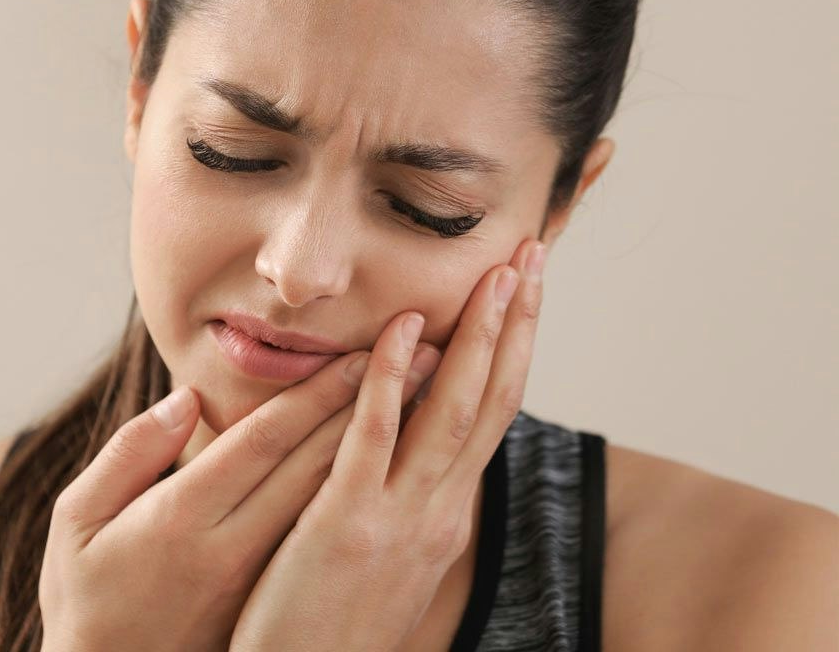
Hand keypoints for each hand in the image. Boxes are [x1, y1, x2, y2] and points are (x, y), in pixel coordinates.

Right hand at [37, 330, 440, 651]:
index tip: (360, 353)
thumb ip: (129, 456)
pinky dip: (366, 486)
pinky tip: (396, 455)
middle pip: (316, 465)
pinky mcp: (273, 597)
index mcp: (183, 520)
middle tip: (424, 356)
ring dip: (385, 441)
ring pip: (334, 497)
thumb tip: (183, 399)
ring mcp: (260, 577)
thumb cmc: (89, 600)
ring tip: (427, 393)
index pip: (264, 442)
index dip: (316, 395)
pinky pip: (329, 532)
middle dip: (372, 405)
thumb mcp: (78, 525)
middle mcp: (233, 547)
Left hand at [228, 238, 546, 651]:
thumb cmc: (338, 623)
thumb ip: (415, 494)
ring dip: (477, 338)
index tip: (527, 289)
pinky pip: (373, 437)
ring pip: (452, 412)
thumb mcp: (396, 556)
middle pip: (491, 400)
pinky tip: (403, 326)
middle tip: (532, 257)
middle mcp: (441, 510)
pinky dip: (390, 377)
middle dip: (516, 324)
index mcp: (450, 512)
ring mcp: (399, 517)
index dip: (516, 347)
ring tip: (497, 275)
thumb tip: (425, 437)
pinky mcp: (346, 524)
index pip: (494, 413)